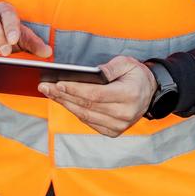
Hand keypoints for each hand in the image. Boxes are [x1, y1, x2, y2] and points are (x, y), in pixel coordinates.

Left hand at [38, 56, 156, 136]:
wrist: (150, 93)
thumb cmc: (136, 75)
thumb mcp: (128, 63)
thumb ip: (111, 67)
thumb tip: (93, 72)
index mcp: (129, 96)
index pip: (96, 95)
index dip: (75, 90)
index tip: (57, 83)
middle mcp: (124, 114)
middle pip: (86, 106)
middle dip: (63, 96)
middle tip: (44, 87)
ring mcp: (119, 126)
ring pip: (85, 116)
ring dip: (65, 104)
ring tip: (49, 93)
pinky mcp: (113, 132)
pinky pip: (89, 122)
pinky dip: (75, 111)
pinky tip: (64, 101)